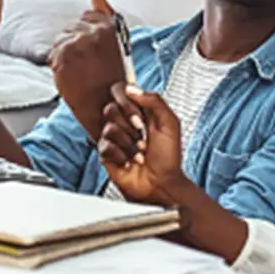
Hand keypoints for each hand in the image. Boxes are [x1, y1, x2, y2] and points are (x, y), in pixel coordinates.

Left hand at [48, 0, 127, 141]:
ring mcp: (74, 45)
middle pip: (73, 28)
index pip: (88, 16)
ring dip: (66, 53)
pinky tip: (72, 75)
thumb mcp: (119, 44)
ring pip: (61, 40)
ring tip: (80, 69)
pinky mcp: (61, 58)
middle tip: (87, 63)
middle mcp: (90, 33)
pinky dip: (59, 64)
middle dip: (77, 42)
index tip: (93, 48)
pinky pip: (53, 54)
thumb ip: (106, 15)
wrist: (106, 107)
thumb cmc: (115, 80)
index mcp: (108, 27)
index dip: (89, 33)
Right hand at [96, 84, 183, 204]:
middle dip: (129, 127)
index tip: (140, 118)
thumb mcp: (170, 123)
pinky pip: (104, 146)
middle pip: (110, 109)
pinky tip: (128, 161)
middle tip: (142, 137)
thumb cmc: (169, 157)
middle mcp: (124, 122)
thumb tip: (132, 89)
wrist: (161, 184)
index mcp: (139, 111)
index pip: (120, 93)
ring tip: (139, 153)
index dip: (128, 104)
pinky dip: (120, 155)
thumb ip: (155, 101)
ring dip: (128, 144)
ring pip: (108, 128)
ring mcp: (114, 138)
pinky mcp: (106, 154)